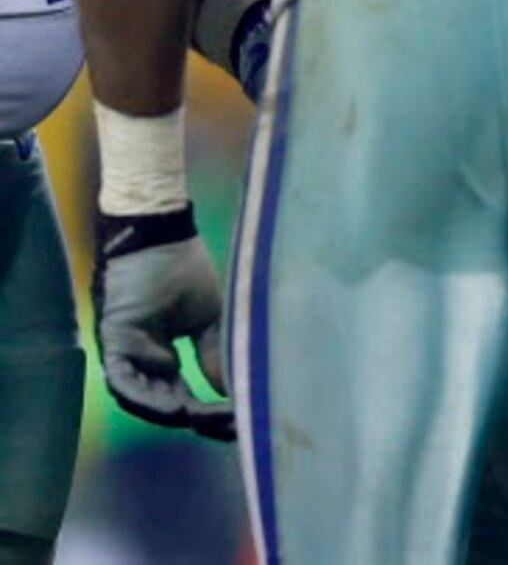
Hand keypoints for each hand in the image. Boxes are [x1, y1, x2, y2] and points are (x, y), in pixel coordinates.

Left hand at [92, 207, 232, 439]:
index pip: (181, 396)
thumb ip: (214, 356)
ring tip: (204, 417)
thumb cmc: (185, 271)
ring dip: (171, 412)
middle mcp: (140, 362)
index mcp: (162, 358)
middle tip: (225, 426)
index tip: (236, 419)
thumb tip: (230, 393)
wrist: (163, 237)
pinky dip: (148, 396)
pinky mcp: (114, 343)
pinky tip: (176, 405)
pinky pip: (125, 381)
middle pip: (161, 405)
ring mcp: (124, 355)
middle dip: (194, 419)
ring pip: (141, 400)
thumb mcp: (210, 320)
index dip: (207, 411)